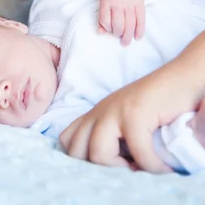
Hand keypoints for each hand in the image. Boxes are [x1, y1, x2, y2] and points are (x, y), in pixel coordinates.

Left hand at [59, 54, 203, 172]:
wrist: (182, 78)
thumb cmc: (159, 105)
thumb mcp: (128, 122)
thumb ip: (115, 138)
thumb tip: (111, 169)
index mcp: (96, 113)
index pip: (67, 139)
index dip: (82, 161)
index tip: (110, 166)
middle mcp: (101, 110)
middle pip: (75, 149)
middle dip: (97, 168)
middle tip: (124, 168)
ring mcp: (115, 110)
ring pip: (97, 154)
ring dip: (119, 169)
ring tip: (139, 167)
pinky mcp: (135, 113)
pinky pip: (138, 154)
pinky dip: (153, 166)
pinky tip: (164, 165)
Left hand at [99, 0, 145, 45]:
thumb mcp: (103, 1)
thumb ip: (101, 17)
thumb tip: (100, 33)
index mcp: (107, 1)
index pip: (105, 20)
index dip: (107, 28)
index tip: (110, 30)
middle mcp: (118, 2)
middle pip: (119, 24)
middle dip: (118, 33)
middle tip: (119, 37)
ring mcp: (130, 3)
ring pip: (130, 24)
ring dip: (128, 36)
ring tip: (126, 42)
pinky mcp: (140, 4)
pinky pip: (141, 20)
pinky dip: (140, 30)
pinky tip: (137, 37)